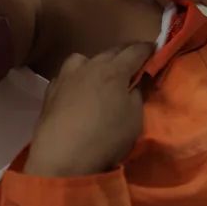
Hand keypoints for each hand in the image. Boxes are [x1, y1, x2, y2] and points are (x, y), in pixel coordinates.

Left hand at [24, 43, 153, 177]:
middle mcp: (91, 66)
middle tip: (134, 61)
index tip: (155, 49)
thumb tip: (135, 82)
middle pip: (111, 51)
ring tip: (100, 75)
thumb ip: (137, 94)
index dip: (148, 49)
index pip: (136, 51)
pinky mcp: (51, 90)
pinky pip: (68, 75)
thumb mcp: (134, 118)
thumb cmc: (105, 137)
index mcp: (115, 70)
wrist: (61, 156)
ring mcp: (67, 76)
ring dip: (96, 62)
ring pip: (85, 58)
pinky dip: (77, 78)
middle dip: (125, 53)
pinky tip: (77, 91)